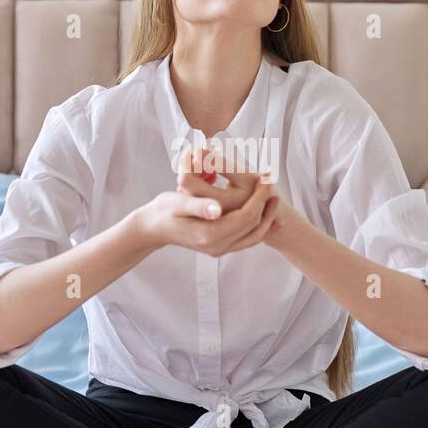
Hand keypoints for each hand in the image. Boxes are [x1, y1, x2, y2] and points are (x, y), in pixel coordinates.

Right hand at [172, 143, 297, 252]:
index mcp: (210, 234)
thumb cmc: (164, 210)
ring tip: (274, 198)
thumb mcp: (178, 203)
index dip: (258, 197)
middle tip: (271, 182)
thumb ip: (198, 205)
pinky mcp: (220, 247)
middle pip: (252, 226)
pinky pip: (247, 240)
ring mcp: (220, 249)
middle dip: (265, 204)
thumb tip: (217, 208)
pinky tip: (268, 217)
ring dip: (266, 217)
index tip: (265, 178)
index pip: (245, 216)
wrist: (153, 227)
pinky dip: (260, 228)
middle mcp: (218, 246)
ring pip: (253, 235)